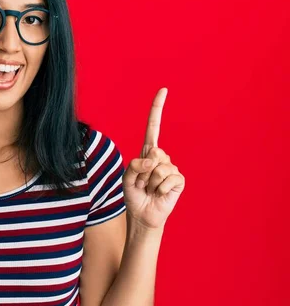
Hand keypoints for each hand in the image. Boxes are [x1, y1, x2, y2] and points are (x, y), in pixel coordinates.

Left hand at [122, 88, 185, 228]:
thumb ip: (136, 165)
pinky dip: (160, 189)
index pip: (153, 126)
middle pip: (153, 153)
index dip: (157, 109)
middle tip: (142, 183)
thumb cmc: (134, 195)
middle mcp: (161, 157)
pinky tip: (158, 194)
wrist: (142, 215)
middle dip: (143, 171)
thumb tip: (154, 161)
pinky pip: (169, 179)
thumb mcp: (127, 177)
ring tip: (149, 190)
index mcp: (147, 152)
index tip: (163, 90)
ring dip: (150, 183)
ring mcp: (172, 168)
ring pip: (159, 169)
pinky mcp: (179, 180)